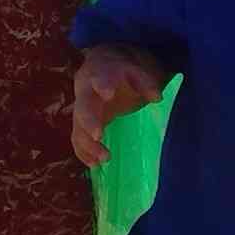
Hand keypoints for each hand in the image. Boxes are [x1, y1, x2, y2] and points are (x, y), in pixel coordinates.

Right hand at [70, 45, 167, 166]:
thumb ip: (145, 83)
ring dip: (88, 144)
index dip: (103, 84)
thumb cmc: (121, 73)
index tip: (108, 93)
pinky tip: (94, 165)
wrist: (101, 70)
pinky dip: (83, 153)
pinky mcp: (81, 125)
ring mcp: (81, 110)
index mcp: (99, 75)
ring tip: (105, 158)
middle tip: (99, 135)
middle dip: (89, 121)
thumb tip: (157, 98)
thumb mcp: (135, 71)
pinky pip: (77, 139)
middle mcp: (85, 93)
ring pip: (78, 127)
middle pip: (82, 107)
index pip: (99, 78)